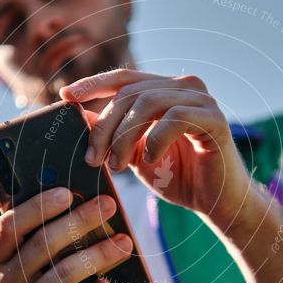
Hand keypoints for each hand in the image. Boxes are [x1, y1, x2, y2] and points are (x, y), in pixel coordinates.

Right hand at [0, 187, 132, 282]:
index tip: (68, 192)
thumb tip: (78, 204)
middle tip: (108, 205)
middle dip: (81, 220)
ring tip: (123, 242)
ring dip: (100, 253)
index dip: (38, 206)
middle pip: (44, 244)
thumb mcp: (12, 268)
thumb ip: (31, 240)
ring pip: (67, 273)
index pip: (10, 226)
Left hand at [59, 69, 251, 221]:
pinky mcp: (215, 118)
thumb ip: (113, 133)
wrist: (218, 204)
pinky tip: (149, 161)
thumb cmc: (179, 178)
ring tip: (118, 165)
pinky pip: (174, 118)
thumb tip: (79, 115)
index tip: (65, 96)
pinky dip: (154, 140)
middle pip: (130, 93)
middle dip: (105, 127)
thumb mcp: (135, 154)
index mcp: (166, 90)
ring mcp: (202, 99)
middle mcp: (185, 87)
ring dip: (125, 136)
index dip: (93, 84)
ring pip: (148, 102)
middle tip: (93, 158)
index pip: (124, 78)